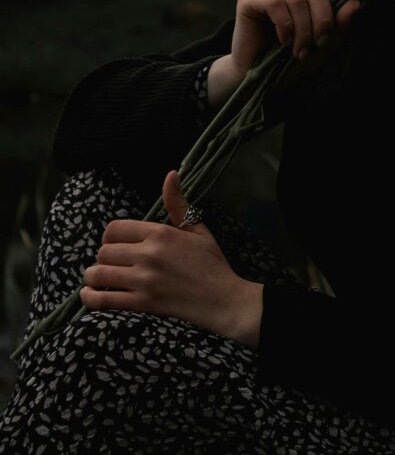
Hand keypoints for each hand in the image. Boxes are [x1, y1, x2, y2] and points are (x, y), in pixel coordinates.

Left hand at [80, 170, 262, 348]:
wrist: (223, 298)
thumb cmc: (211, 262)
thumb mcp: (196, 228)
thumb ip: (177, 203)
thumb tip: (170, 174)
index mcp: (160, 232)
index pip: (114, 228)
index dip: (109, 237)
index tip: (114, 245)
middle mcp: (149, 253)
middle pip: (104, 251)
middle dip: (103, 257)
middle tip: (110, 264)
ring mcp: (144, 279)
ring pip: (99, 274)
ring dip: (93, 277)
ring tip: (96, 279)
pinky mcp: (143, 303)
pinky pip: (105, 299)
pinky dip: (90, 297)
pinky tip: (89, 294)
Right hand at [230, 0, 360, 83]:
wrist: (261, 77)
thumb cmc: (293, 60)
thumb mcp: (324, 45)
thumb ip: (339, 25)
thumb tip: (355, 3)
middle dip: (322, 18)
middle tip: (320, 43)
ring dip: (303, 29)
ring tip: (301, 51)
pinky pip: (274, 4)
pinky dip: (284, 26)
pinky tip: (284, 41)